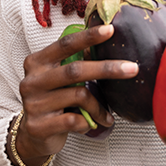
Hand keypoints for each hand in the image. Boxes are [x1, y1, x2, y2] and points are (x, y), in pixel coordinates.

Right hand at [12, 25, 137, 165]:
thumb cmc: (52, 101)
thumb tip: (107, 43)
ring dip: (100, 107)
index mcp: (37, 62)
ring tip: (108, 115)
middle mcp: (32, 81)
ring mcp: (33, 104)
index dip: (88, 37)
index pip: (65, 44)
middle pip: (75, 70)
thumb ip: (76, 62)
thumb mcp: (59, 78)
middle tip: (133, 68)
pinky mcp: (38, 126)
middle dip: (107, 68)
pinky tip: (92, 125)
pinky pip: (74, 120)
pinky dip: (88, 122)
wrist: (33, 136)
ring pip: (79, 96)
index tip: (111, 30)